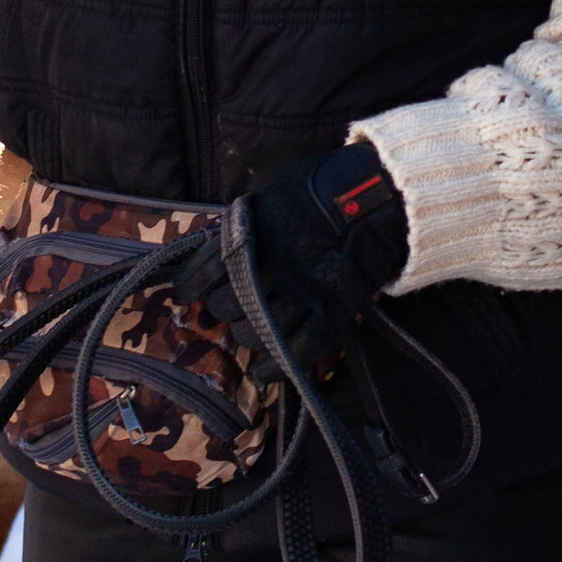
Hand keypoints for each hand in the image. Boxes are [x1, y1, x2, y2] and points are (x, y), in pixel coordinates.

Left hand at [182, 144, 410, 369]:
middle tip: (225, 309)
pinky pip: (297, 352)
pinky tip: (262, 374)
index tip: (186, 293)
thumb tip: (221, 244)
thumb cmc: (322, 188)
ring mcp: (302, 292)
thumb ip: (248, 223)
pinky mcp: (331, 311)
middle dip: (221, 311)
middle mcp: (271, 267)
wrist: (375, 196)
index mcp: (253, 234)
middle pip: (228, 305)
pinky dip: (276, 368)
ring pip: (258, 332)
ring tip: (248, 331)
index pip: (206, 267)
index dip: (191, 284)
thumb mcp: (275, 195)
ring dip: (247, 336)